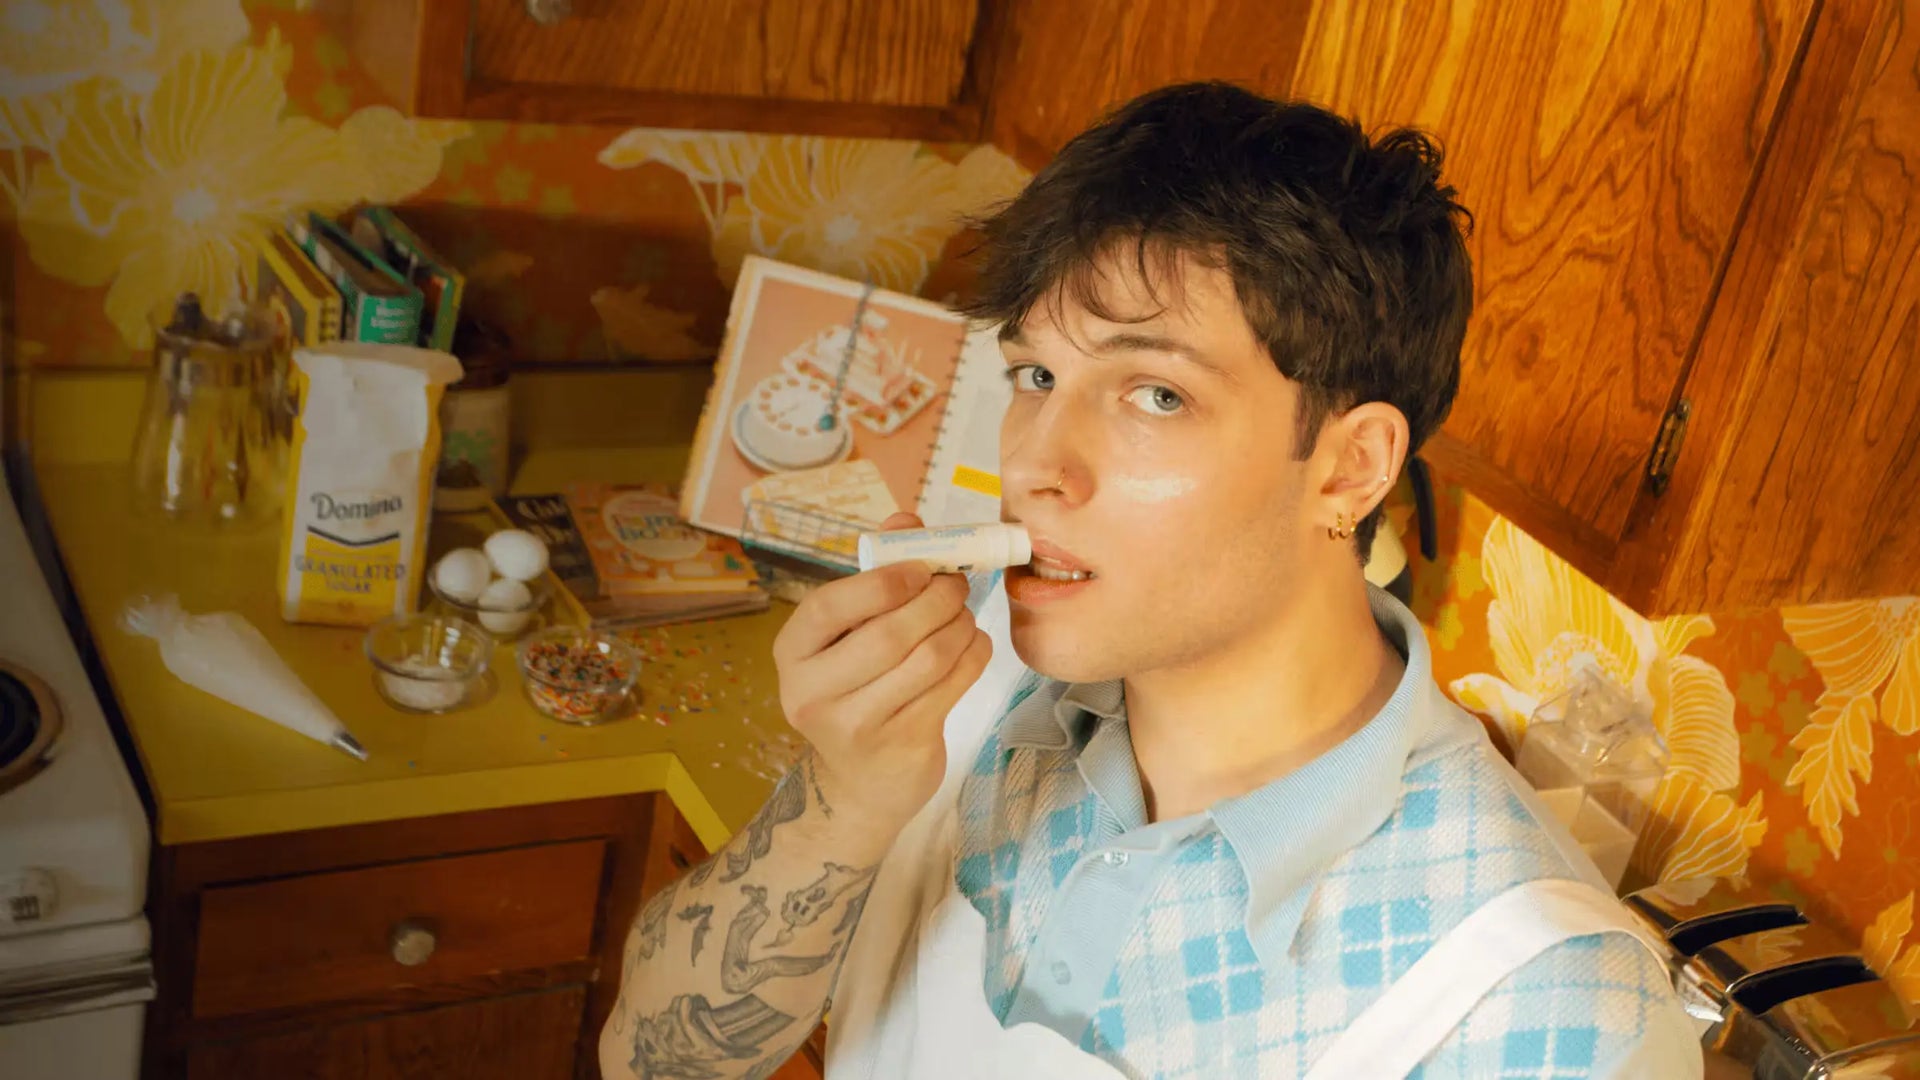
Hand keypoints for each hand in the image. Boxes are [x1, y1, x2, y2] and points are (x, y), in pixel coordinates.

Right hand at [772, 513, 992, 832]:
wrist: (862, 782)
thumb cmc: (856, 687)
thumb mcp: (848, 635)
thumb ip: (874, 575)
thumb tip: (906, 518)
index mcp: (792, 654)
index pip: (827, 608)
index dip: (880, 582)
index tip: (919, 567)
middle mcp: (812, 694)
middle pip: (889, 634)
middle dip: (936, 599)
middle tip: (957, 583)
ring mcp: (856, 727)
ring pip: (928, 659)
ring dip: (960, 625)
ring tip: (964, 615)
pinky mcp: (903, 747)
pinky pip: (953, 685)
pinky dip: (974, 655)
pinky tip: (972, 644)